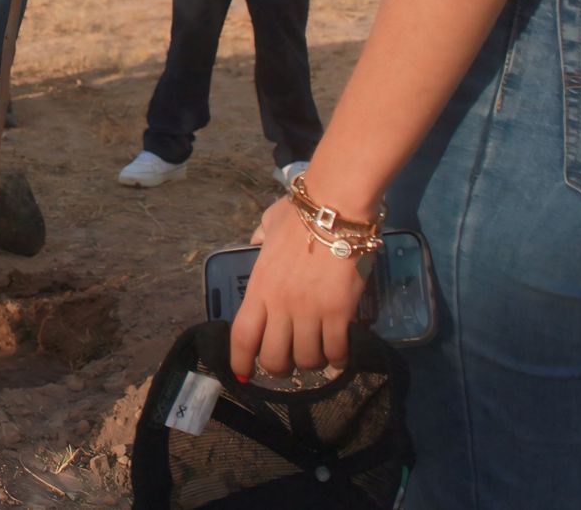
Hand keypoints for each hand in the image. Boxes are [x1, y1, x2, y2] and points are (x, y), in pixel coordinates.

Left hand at [229, 197, 370, 379]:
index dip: (241, 361)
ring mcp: (310, 310)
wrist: (335, 208)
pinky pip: (336, 350)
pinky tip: (339, 354)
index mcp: (259, 287)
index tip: (244, 373)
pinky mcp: (339, 311)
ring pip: (307, 359)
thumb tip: (256, 240)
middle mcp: (280, 305)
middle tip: (289, 362)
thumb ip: (259, 237)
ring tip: (317, 356)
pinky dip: (337, 358)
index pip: (243, 336)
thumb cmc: (300, 214)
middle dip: (280, 368)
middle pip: (274, 357)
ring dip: (311, 363)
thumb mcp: (269, 224)